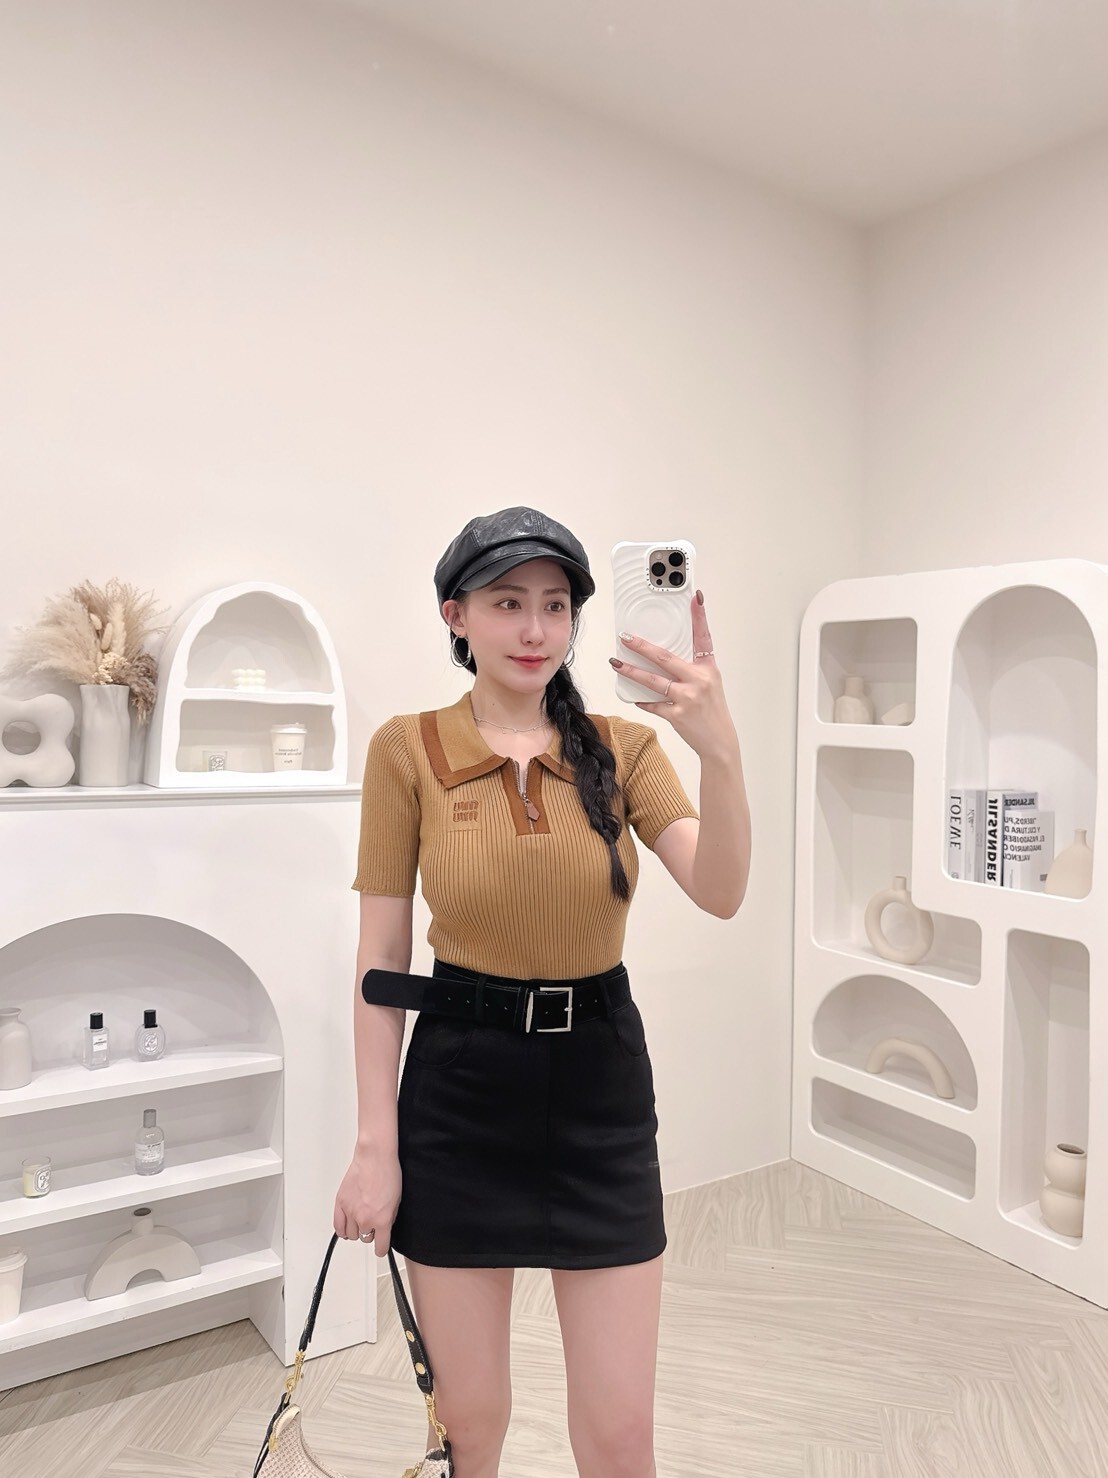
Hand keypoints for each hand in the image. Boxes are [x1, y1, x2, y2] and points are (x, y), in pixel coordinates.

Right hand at [333, 1144, 401, 1255]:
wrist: (375, 1158)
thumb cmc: (387, 1173)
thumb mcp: (397, 1200)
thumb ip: (389, 1218)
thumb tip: (384, 1228)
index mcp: (382, 1219)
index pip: (380, 1246)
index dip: (381, 1248)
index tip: (381, 1247)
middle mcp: (365, 1218)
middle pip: (365, 1238)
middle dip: (370, 1232)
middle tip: (373, 1222)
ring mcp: (351, 1212)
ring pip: (351, 1235)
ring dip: (357, 1230)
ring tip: (361, 1220)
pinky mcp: (340, 1203)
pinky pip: (338, 1227)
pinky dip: (342, 1230)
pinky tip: (347, 1226)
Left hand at [610, 589, 737, 759]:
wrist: (720, 742)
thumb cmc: (713, 711)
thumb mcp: (710, 685)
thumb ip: (691, 670)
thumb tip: (664, 658)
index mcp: (708, 669)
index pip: (704, 638)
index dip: (700, 617)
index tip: (695, 598)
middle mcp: (698, 681)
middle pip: (665, 658)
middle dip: (643, 646)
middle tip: (626, 637)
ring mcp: (687, 698)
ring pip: (653, 681)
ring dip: (631, 671)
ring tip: (616, 663)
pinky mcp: (677, 715)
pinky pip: (653, 704)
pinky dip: (643, 700)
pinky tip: (634, 696)